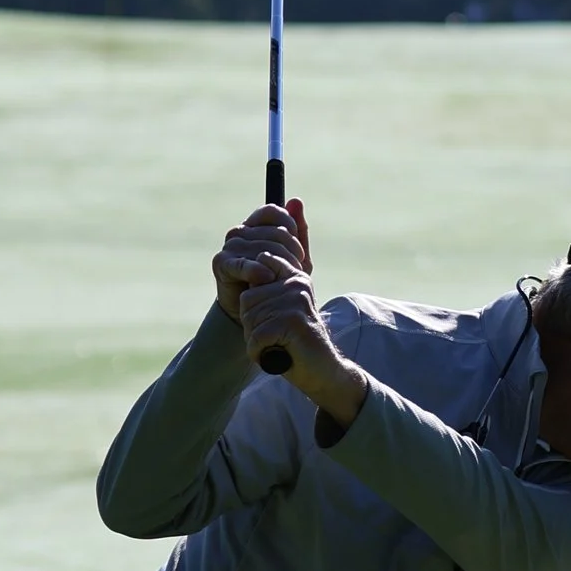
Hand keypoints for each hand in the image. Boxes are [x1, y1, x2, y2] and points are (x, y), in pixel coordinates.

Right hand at [213, 197, 308, 324]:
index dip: (290, 226)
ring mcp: (230, 246)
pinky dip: (257, 271)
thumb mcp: (295, 259)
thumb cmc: (277, 284)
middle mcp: (241, 232)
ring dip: (278, 264)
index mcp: (256, 225)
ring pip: (262, 247)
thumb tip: (296, 200)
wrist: (258, 313)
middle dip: (290, 251)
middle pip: (273, 231)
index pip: (274, 211)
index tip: (299, 248)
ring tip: (284, 279)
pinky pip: (244, 262)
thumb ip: (298, 231)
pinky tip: (266, 279)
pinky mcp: (222, 263)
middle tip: (296, 269)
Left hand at [224, 198, 367, 428]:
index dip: (257, 305)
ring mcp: (296, 302)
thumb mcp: (290, 292)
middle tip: (277, 335)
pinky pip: (256, 336)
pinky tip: (277, 355)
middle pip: (248, 298)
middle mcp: (298, 283)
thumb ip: (294, 248)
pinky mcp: (292, 323)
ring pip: (250, 317)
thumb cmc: (300, 334)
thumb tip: (294, 200)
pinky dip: (260, 352)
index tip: (276, 322)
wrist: (322, 370)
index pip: (255, 278)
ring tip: (279, 344)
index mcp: (294, 273)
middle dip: (255, 324)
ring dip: (258, 339)